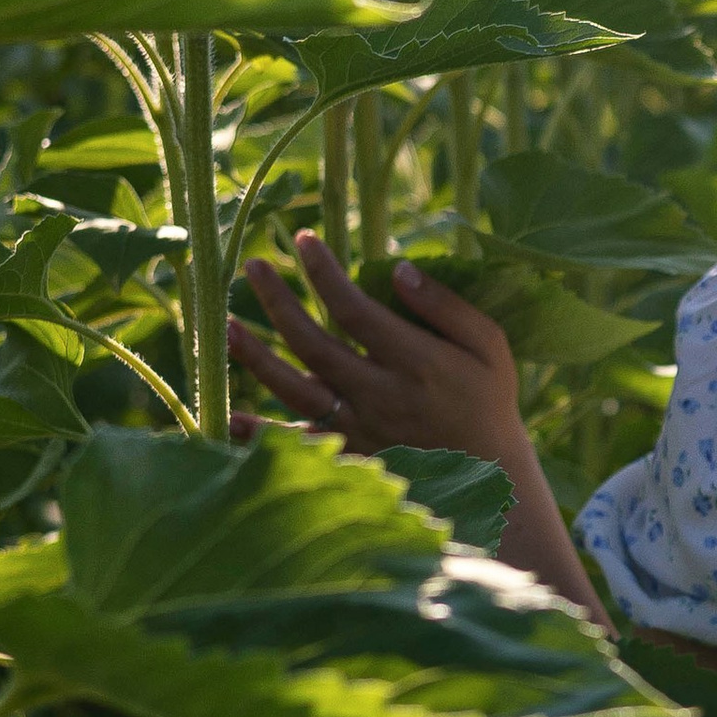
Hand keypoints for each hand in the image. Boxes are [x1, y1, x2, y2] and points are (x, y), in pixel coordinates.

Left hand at [228, 236, 524, 469]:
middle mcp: (379, 394)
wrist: (492, 477)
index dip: (324, 272)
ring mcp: (360, 428)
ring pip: (294, 390)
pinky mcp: (350, 456)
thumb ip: (447, 307)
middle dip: (278, 301)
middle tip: (252, 266)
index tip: (302, 239)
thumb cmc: (489, 402)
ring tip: (224, 324)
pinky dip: (261, 434)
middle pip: (313, 344)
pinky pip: (298, 443)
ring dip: (255, 358)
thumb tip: (399, 270)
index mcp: (415, 360)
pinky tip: (230, 416)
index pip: (354, 308)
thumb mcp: (489, 347)